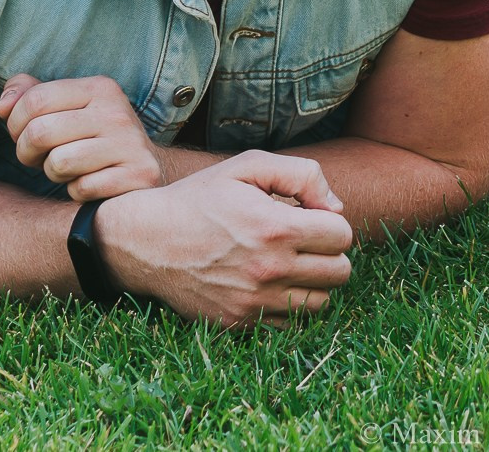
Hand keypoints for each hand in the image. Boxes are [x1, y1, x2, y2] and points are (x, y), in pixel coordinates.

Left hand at [0, 73, 164, 201]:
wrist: (146, 168)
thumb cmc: (93, 138)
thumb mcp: (67, 107)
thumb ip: (31, 95)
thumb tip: (3, 105)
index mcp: (99, 87)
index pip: (35, 99)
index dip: (15, 122)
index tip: (22, 134)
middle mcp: (116, 111)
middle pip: (40, 131)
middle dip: (27, 152)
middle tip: (38, 158)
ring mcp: (130, 144)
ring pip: (59, 162)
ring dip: (53, 173)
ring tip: (67, 169)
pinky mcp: (138, 175)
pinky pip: (81, 188)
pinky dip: (77, 191)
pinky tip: (90, 183)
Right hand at [98, 149, 354, 326]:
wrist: (145, 240)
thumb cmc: (200, 197)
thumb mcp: (248, 166)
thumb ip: (303, 175)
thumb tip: (336, 209)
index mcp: (276, 228)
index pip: (342, 236)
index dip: (331, 223)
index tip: (310, 218)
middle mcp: (269, 270)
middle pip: (340, 273)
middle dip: (329, 253)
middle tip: (305, 241)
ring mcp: (253, 302)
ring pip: (320, 303)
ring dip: (313, 282)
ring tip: (290, 262)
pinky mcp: (238, 323)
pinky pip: (288, 323)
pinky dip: (287, 305)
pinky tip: (270, 282)